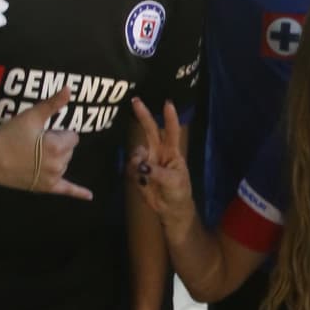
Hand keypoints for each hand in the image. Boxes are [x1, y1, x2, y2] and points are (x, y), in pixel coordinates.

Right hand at [0, 89, 92, 198]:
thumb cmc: (9, 135)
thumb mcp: (31, 116)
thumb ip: (52, 104)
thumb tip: (69, 89)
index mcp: (58, 147)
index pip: (72, 137)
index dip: (58, 132)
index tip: (41, 133)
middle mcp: (58, 165)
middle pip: (69, 151)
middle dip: (57, 145)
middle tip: (34, 143)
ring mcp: (51, 178)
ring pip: (64, 164)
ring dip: (56, 159)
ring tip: (33, 155)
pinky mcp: (44, 188)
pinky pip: (65, 191)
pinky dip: (78, 193)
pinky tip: (90, 196)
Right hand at [129, 98, 192, 220]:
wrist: (170, 209)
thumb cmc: (178, 192)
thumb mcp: (174, 182)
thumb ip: (157, 173)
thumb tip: (141, 166)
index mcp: (172, 152)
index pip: (171, 131)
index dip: (169, 118)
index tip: (167, 103)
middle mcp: (158, 152)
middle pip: (150, 130)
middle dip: (143, 115)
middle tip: (135, 100)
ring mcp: (147, 161)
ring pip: (136, 151)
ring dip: (136, 158)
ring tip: (142, 172)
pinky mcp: (138, 172)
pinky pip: (130, 167)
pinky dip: (132, 172)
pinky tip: (140, 181)